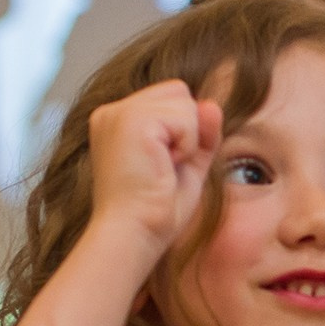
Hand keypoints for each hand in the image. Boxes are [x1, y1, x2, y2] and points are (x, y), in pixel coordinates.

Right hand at [86, 80, 221, 255]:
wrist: (135, 233)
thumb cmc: (156, 211)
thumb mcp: (187, 167)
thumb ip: (201, 135)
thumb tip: (212, 104)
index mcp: (118, 120)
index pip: (171, 96)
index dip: (185, 129)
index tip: (168, 165)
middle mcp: (112, 111)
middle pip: (178, 91)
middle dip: (187, 130)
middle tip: (165, 167)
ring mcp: (119, 112)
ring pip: (184, 102)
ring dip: (187, 140)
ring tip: (162, 168)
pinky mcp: (132, 119)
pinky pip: (186, 116)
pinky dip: (186, 145)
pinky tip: (164, 166)